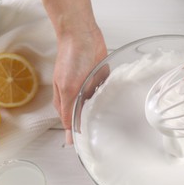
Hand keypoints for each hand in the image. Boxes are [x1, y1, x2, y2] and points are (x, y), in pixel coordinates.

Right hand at [53, 28, 106, 143]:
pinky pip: (106, 94)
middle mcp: (77, 97)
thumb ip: (70, 112)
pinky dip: (110, 99)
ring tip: (114, 127)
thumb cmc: (70, 59)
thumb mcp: (68, 89)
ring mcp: (89, 88)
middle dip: (94, 126)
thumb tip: (69, 135)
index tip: (90, 148)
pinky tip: (117, 106)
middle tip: (106, 141)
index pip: (72, 125)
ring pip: (97, 107)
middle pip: (86, 117)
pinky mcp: (100, 80)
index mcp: (66, 102)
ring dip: (103, 113)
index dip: (81, 136)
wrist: (83, 36)